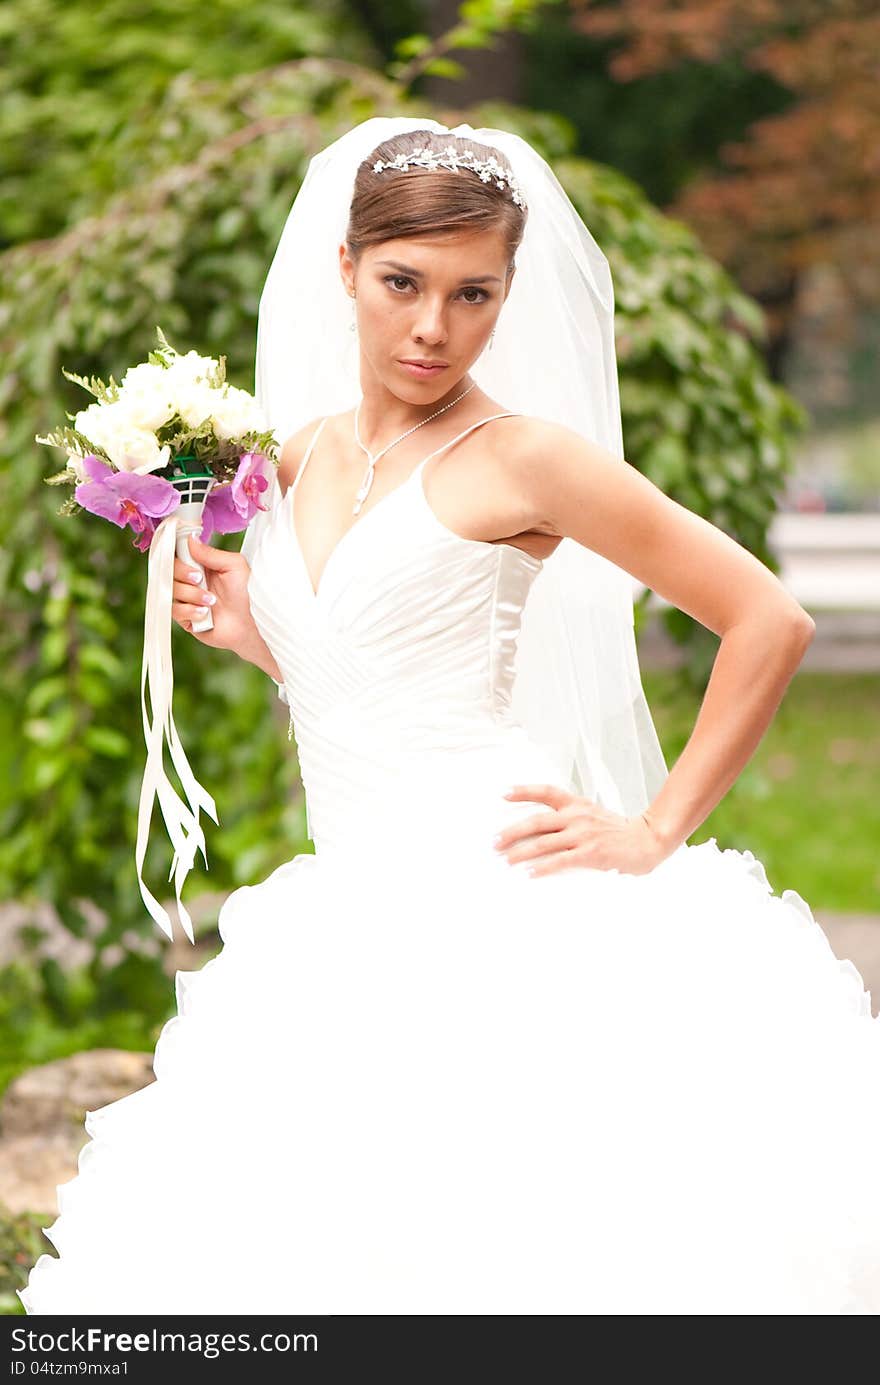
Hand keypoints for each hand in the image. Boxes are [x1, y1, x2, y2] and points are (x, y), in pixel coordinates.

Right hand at [171, 534, 252, 652]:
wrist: (251, 623)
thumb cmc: (248, 593)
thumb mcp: (234, 565)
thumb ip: (211, 553)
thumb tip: (191, 539)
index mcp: (202, 564)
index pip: (179, 553)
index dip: (177, 552)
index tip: (184, 554)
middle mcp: (192, 580)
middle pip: (170, 569)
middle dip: (184, 573)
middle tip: (200, 579)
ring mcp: (187, 598)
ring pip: (172, 589)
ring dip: (193, 595)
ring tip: (212, 601)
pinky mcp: (186, 617)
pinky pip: (175, 610)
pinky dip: (191, 611)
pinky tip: (206, 614)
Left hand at [492, 783, 671, 877]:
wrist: (648, 839)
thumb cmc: (617, 831)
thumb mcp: (593, 814)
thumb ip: (571, 817)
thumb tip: (543, 828)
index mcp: (577, 804)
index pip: (546, 791)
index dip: (524, 791)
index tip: (503, 793)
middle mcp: (577, 816)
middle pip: (537, 821)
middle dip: (511, 832)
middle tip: (493, 843)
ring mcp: (584, 834)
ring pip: (544, 842)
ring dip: (521, 853)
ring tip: (504, 861)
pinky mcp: (591, 853)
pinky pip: (561, 860)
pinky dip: (543, 867)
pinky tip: (529, 874)